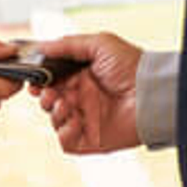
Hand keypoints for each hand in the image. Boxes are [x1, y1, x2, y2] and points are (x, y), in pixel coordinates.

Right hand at [32, 32, 141, 153]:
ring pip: (54, 121)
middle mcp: (82, 98)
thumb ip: (68, 44)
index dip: (40, 80)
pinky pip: (66, 142)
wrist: (152, 92)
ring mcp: (86, 119)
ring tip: (64, 104)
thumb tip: (41, 47)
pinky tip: (74, 120)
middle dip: (43, 96)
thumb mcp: (99, 44)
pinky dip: (64, 132)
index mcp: (82, 76)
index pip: (52, 80)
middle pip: (49, 101)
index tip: (34, 79)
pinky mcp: (92, 139)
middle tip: (47, 92)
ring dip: (53, 112)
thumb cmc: (131, 65)